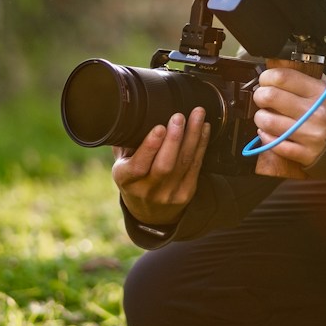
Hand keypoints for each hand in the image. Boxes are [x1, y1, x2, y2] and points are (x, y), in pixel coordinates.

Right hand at [111, 107, 209, 226]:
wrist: (150, 212)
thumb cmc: (134, 179)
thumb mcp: (122, 164)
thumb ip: (125, 143)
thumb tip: (129, 113)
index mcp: (126, 180)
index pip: (138, 166)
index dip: (149, 147)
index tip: (159, 128)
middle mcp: (147, 190)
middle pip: (164, 166)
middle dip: (174, 139)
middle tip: (179, 117)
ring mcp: (168, 194)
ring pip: (183, 163)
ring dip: (192, 136)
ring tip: (197, 115)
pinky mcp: (186, 193)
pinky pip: (196, 166)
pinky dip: (201, 145)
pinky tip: (203, 129)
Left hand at [250, 63, 325, 179]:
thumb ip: (305, 77)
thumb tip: (277, 66)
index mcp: (319, 92)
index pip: (282, 77)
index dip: (267, 76)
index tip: (265, 80)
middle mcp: (314, 112)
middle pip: (270, 97)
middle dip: (260, 95)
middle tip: (262, 97)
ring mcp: (309, 134)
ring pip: (268, 121)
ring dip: (260, 117)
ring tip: (265, 115)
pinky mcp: (304, 153)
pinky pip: (274, 143)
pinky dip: (266, 137)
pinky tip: (269, 131)